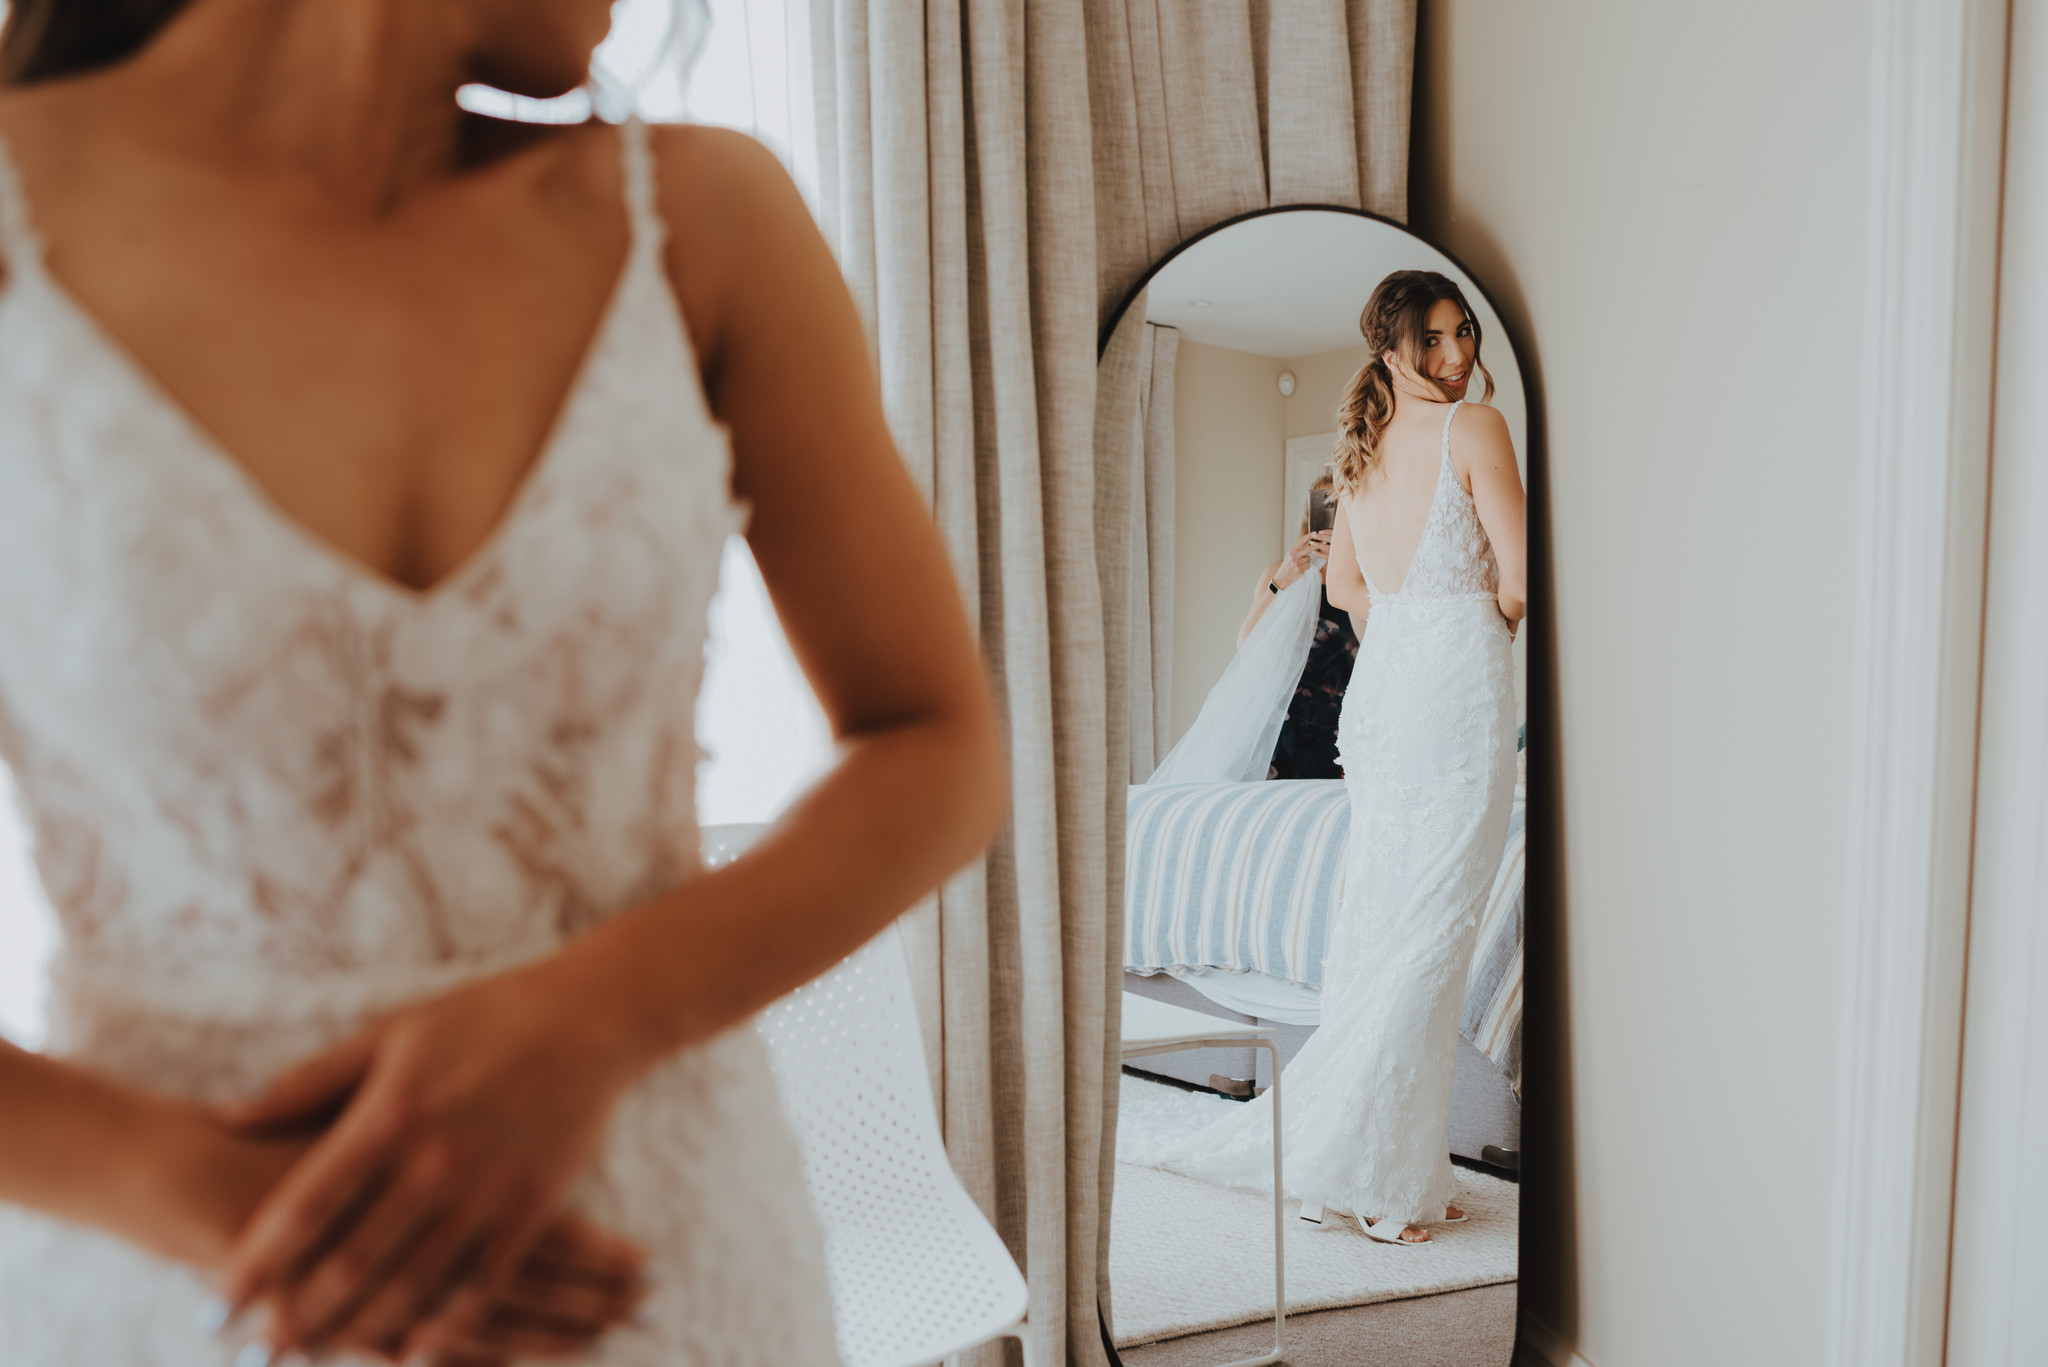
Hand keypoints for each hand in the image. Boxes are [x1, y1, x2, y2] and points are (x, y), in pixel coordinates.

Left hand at [215, 956, 648, 1359]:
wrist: (589, 1017)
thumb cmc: (483, 1016)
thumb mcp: (389, 1033)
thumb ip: (309, 1081)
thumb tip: (228, 1112)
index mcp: (390, 1114)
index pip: (305, 1206)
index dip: (255, 1261)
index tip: (216, 1303)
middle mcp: (433, 1161)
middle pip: (350, 1261)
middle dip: (297, 1314)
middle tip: (257, 1351)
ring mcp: (486, 1191)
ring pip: (411, 1284)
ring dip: (359, 1329)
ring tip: (314, 1356)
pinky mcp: (532, 1207)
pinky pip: (482, 1285)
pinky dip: (445, 1329)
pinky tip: (410, 1356)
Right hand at [1272, 531, 1330, 589]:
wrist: (1282, 577)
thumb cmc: (1287, 565)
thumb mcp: (1290, 555)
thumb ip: (1298, 549)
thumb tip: (1308, 542)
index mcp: (1291, 551)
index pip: (1301, 541)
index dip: (1309, 536)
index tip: (1315, 533)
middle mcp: (1294, 556)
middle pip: (1308, 548)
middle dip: (1317, 546)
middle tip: (1324, 542)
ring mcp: (1297, 563)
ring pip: (1309, 558)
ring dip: (1307, 560)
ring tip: (1301, 564)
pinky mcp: (1300, 569)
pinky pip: (1308, 565)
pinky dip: (1306, 566)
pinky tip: (1301, 568)